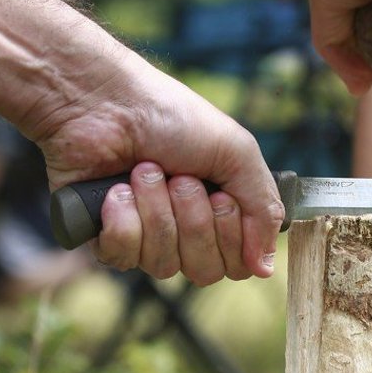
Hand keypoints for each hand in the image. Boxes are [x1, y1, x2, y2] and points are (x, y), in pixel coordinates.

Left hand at [29, 50, 282, 283]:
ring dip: (156, 211)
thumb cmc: (171, 116)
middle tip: (180, 178)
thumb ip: (264, 209)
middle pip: (203, 270)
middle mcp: (185, 230)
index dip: (231, 238)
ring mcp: (145, 236)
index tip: (221, 197)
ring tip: (144, 171)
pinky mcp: (106, 237)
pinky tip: (116, 190)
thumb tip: (265, 268)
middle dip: (193, 220)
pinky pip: (123, 257)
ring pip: (163, 265)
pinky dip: (123, 219)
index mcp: (221, 211)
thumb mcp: (237, 153)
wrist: (105, 102)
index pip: (237, 263)